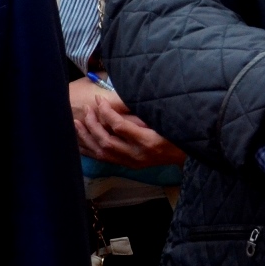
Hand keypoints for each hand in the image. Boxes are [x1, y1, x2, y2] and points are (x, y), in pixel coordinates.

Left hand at [69, 79, 184, 167]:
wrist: (187, 154)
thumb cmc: (176, 130)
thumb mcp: (159, 117)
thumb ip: (136, 110)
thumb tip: (112, 101)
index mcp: (148, 141)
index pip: (119, 126)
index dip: (106, 111)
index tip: (99, 99)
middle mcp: (137, 155)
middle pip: (106, 141)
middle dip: (93, 124)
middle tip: (88, 109)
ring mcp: (132, 163)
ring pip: (102, 153)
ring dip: (87, 137)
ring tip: (77, 122)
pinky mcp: (129, 166)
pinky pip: (104, 159)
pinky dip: (90, 149)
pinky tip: (81, 140)